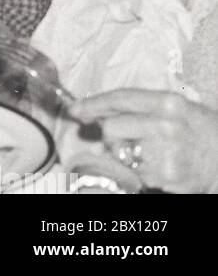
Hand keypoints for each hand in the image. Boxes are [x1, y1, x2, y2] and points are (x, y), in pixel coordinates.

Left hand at [72, 89, 217, 194]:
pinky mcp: (167, 177)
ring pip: (121, 154)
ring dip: (125, 155)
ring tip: (147, 153)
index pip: (120, 98)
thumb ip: (139, 107)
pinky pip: (135, 173)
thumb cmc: (199, 130)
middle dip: (111, 135)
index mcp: (167, 102)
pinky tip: (156, 166)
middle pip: (112, 128)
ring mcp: (166, 153)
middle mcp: (166, 125)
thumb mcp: (175, 107)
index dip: (93, 104)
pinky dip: (139, 171)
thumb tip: (98, 112)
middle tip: (124, 138)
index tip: (75, 110)